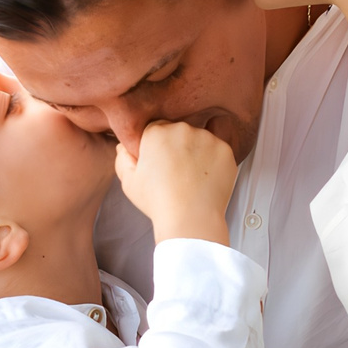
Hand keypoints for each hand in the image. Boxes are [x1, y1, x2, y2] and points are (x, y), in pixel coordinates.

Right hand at [114, 119, 238, 244]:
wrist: (190, 219)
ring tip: (191, 177)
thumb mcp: (128, 181)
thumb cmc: (158, 202)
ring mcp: (207, 138)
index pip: (156, 129)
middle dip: (176, 147)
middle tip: (175, 172)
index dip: (157, 147)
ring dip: (196, 152)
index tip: (159, 162)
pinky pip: (217, 150)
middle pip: (178, 132)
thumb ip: (123, 157)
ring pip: (199, 140)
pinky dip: (213, 161)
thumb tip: (124, 146)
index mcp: (156, 132)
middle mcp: (182, 129)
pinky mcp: (225, 149)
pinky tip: (204, 178)